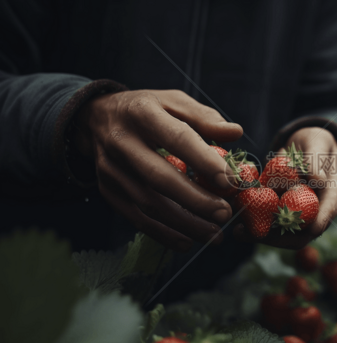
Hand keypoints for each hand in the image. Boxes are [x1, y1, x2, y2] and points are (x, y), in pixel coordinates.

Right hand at [72, 89, 242, 251]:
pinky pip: (136, 218)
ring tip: (214, 234)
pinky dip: (163, 234)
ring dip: (184, 223)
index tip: (229, 181)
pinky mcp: (108, 190)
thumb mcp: (173, 101)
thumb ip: (204, 117)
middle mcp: (122, 142)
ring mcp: (111, 169)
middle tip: (224, 214)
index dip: (204, 160)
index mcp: (143, 113)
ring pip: (148, 203)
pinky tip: (188, 241)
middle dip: (195, 200)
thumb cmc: (146, 109)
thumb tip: (236, 133)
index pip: (177, 137)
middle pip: (159, 177)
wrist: (94, 119)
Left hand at [234, 127, 336, 248]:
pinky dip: (253, 221)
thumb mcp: (318, 142)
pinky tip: (236, 220)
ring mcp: (299, 212)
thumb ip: (315, 160)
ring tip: (238, 231)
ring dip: (261, 233)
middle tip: (253, 234)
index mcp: (333, 193)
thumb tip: (317, 180)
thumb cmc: (316, 140)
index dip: (316, 223)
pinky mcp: (283, 210)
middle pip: (303, 232)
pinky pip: (270, 221)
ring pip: (284, 231)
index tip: (300, 229)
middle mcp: (317, 208)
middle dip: (278, 237)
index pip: (327, 213)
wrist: (306, 144)